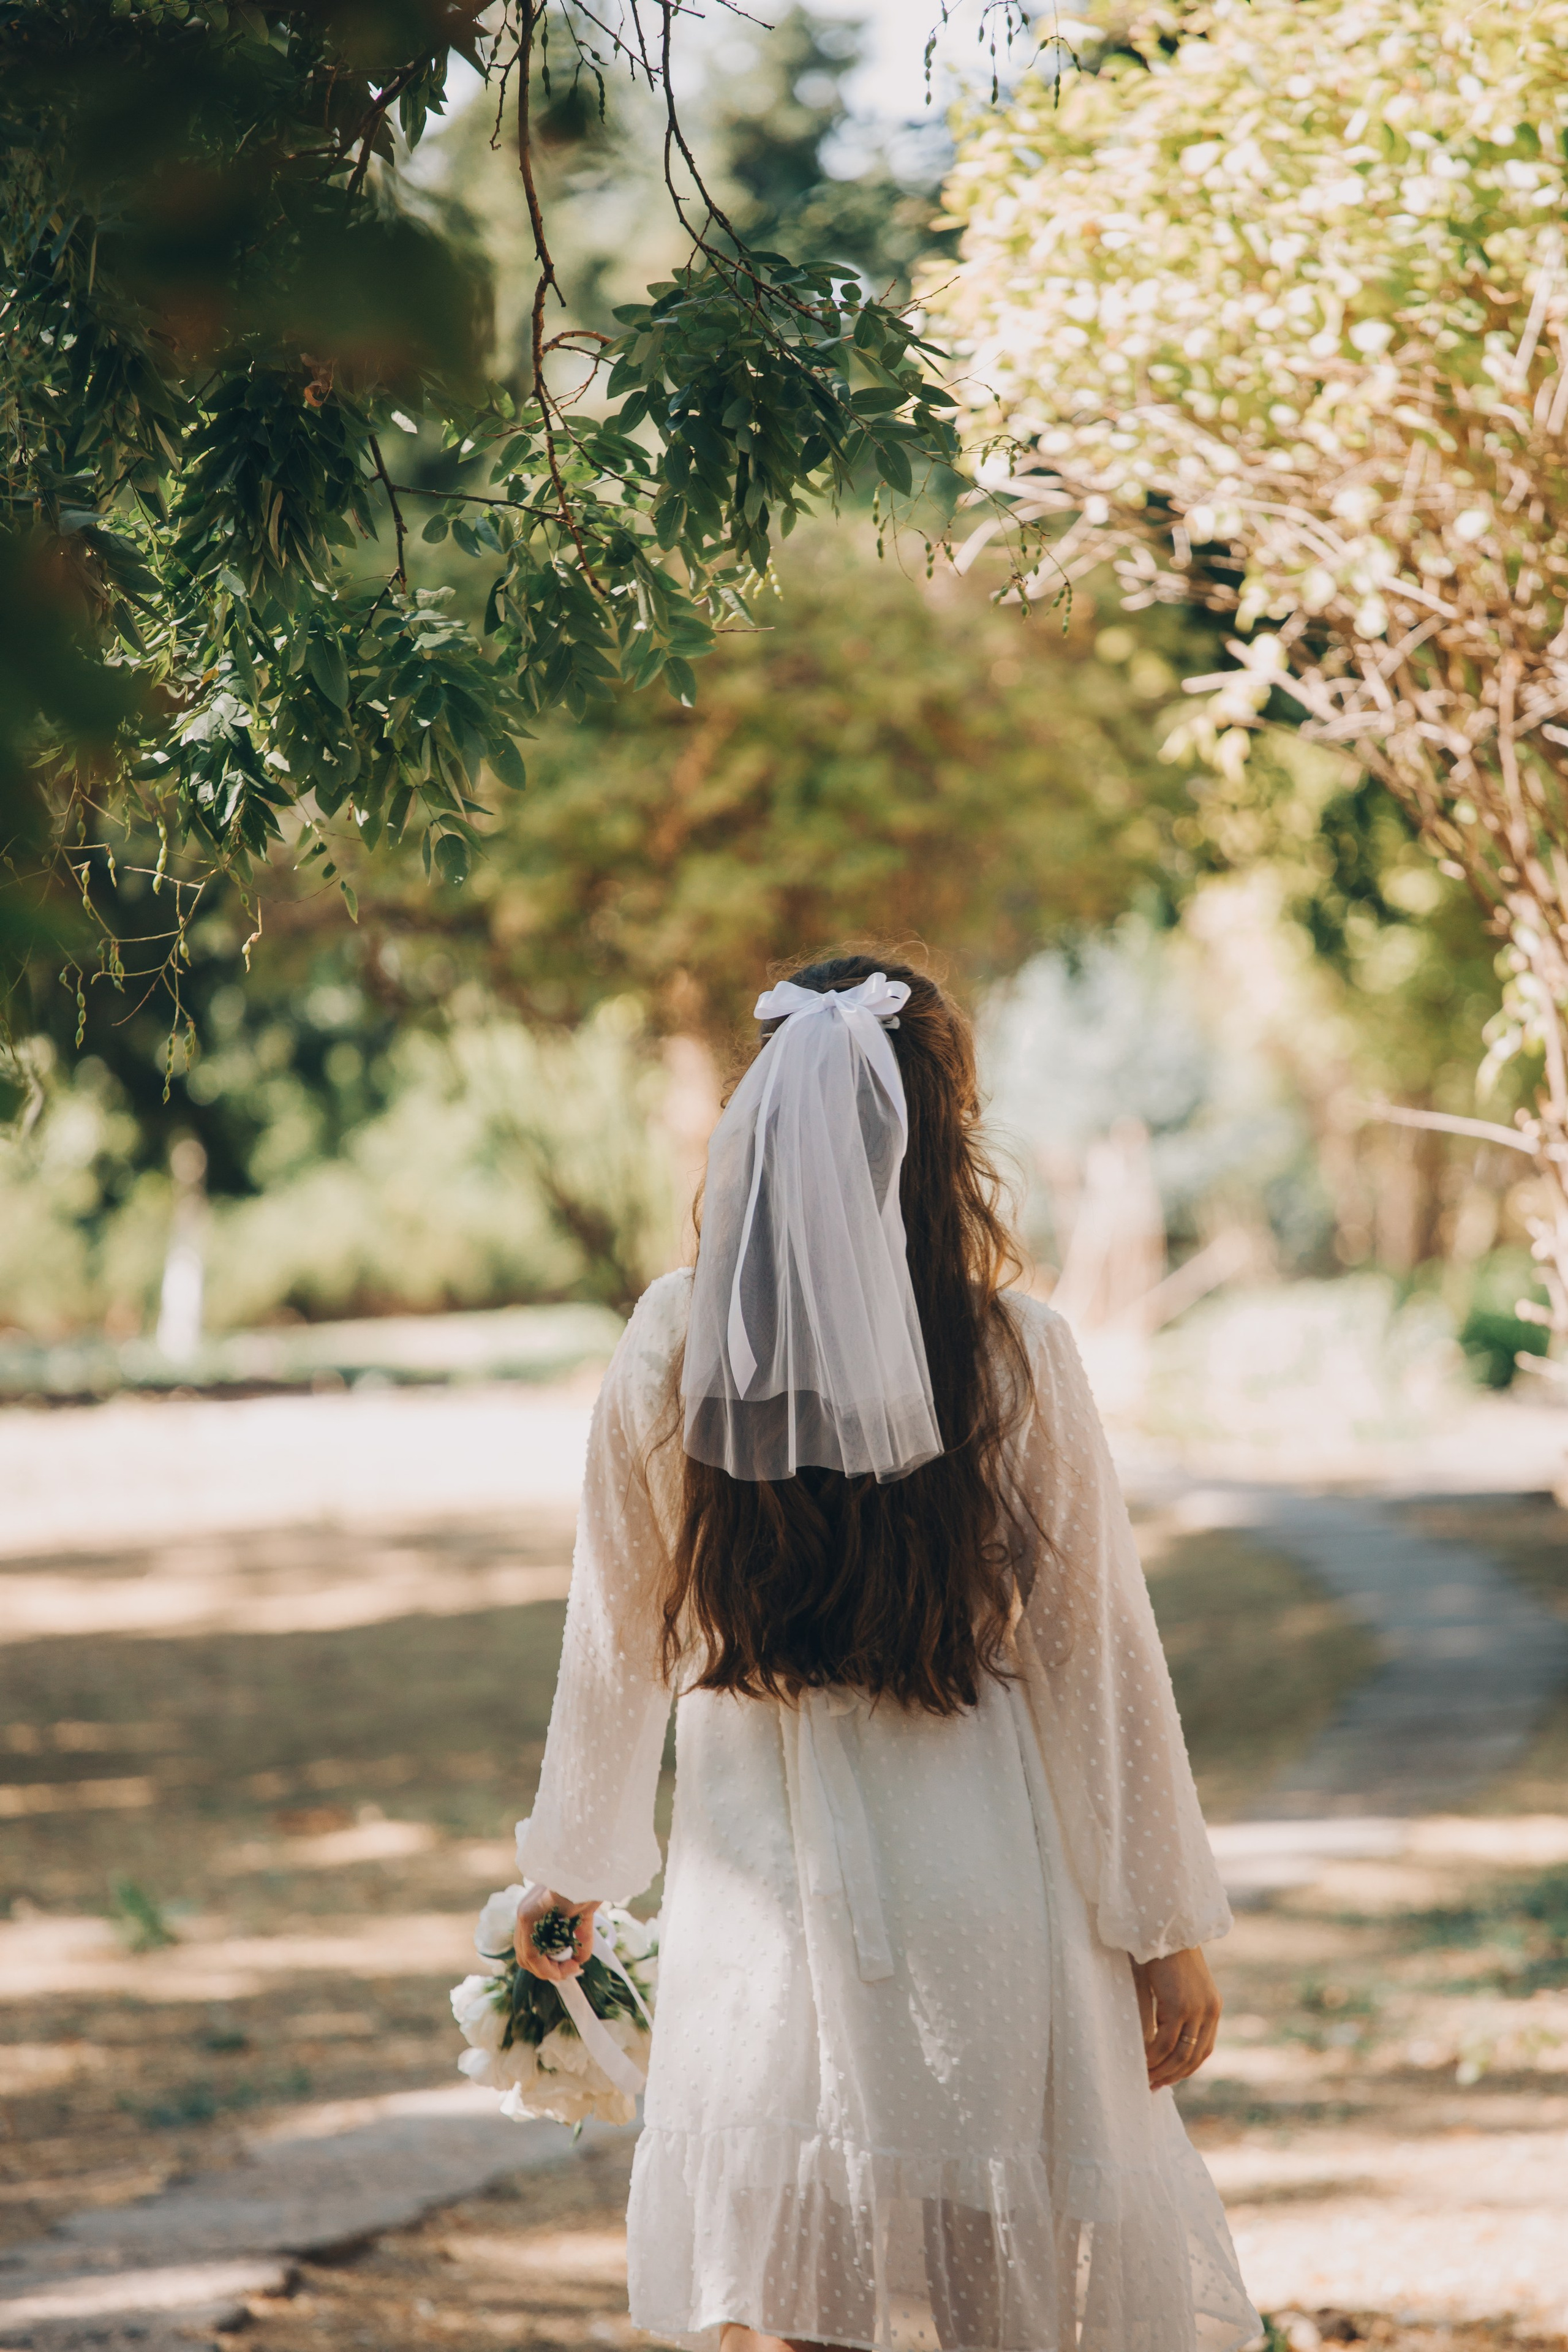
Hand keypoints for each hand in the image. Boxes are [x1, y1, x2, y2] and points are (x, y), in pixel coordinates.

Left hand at [514, 1885, 599, 1981]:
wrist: (589, 1870)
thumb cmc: (587, 1888)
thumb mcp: (582, 1919)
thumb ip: (578, 1939)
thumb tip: (580, 1961)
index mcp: (535, 1913)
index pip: (532, 1949)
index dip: (549, 1964)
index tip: (570, 1967)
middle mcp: (525, 1915)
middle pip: (526, 1957)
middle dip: (548, 1970)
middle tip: (569, 1971)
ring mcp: (524, 1915)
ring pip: (526, 1959)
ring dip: (549, 1971)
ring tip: (570, 1969)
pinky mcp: (527, 1916)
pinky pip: (531, 1954)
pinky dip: (547, 1968)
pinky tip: (565, 1967)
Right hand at [1131, 1947, 1220, 2090]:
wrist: (1165, 1927)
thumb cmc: (1165, 1953)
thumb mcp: (1179, 1986)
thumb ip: (1179, 2009)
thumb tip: (1162, 2037)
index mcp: (1212, 2008)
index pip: (1203, 2051)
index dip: (1185, 2070)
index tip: (1167, 2079)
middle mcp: (1209, 2012)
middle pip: (1192, 2058)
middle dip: (1171, 2076)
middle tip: (1153, 2086)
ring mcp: (1195, 2010)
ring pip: (1178, 2054)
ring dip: (1160, 2070)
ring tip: (1144, 2077)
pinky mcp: (1179, 2006)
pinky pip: (1165, 2042)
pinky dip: (1152, 2056)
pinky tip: (1141, 2061)